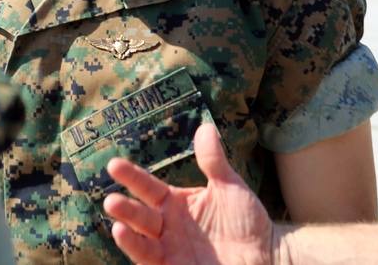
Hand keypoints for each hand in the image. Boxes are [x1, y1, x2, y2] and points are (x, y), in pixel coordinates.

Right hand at [104, 123, 274, 264]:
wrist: (267, 254)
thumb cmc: (248, 220)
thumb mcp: (229, 186)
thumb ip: (213, 161)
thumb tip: (204, 127)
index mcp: (176, 203)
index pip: (147, 187)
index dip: (131, 177)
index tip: (113, 165)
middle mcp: (168, 226)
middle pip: (140, 216)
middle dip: (125, 209)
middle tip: (110, 200)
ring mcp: (170, 250)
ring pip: (141, 242)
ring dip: (127, 236)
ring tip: (117, 226)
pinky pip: (151, 262)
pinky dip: (139, 254)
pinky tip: (132, 244)